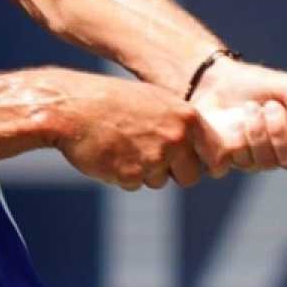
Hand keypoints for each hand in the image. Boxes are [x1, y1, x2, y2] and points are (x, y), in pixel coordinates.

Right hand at [47, 71, 221, 190]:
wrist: (71, 109)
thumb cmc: (112, 102)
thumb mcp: (154, 102)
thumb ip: (178, 124)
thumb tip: (197, 149)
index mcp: (187, 117)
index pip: (215, 153)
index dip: (204, 161)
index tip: (196, 162)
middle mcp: (176, 139)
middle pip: (190, 175)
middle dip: (173, 172)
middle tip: (148, 154)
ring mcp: (155, 159)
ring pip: (160, 181)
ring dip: (144, 171)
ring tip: (122, 145)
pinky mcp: (132, 176)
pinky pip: (135, 185)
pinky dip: (123, 175)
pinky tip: (110, 153)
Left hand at [189, 56, 286, 173]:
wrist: (215, 82)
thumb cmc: (255, 84)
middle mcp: (286, 150)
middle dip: (280, 131)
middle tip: (270, 107)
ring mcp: (260, 160)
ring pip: (267, 162)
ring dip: (258, 130)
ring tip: (249, 108)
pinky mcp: (234, 162)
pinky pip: (242, 161)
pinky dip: (238, 137)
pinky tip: (232, 123)